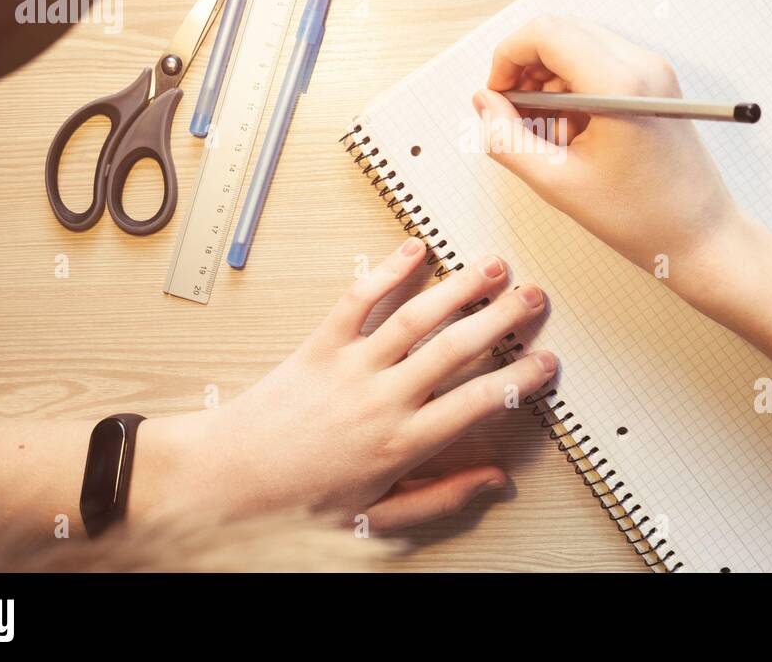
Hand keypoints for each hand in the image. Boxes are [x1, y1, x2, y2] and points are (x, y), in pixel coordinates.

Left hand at [134, 237, 556, 531]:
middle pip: (456, 349)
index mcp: (400, 444)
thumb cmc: (296, 506)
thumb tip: (493, 483)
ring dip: (458, 289)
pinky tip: (412, 251)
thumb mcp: (377, 520)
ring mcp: (350, 367)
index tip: (545, 363)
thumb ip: (440, 499)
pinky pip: (356, 301)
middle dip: (501, 318)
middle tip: (533, 297)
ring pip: (415, 318)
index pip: (478, 403)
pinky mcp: (319, 346)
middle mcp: (381, 400)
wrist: (226, 483)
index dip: (520, 379)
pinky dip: (385, 272)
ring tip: (491, 266)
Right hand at [473, 15, 741, 296]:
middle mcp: (642, 65)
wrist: (702, 237)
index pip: (545, 33)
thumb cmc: (642, 218)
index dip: (508, 58)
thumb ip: (507, 139)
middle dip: (527, 70)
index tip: (497, 96)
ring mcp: (654, 71)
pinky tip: (576, 135)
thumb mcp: (558, 183)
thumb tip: (484, 103)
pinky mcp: (657, 84)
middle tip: (516, 117)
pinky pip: (600, 66)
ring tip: (552, 136)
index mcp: (619, 84)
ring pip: (578, 48)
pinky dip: (575, 91)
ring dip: (550, 83)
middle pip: (561, 33)